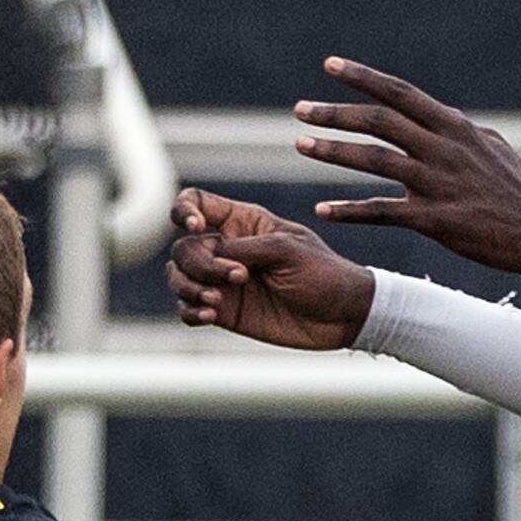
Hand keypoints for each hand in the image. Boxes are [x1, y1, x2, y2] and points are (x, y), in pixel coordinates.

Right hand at [165, 190, 374, 350]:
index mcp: (243, 222)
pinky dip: (188, 311)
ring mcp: (222, 281)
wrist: (343, 316)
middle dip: (200, 264)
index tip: (198, 228)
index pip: (196, 203)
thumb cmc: (323, 274)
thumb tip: (205, 254)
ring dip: (188, 288)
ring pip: (178, 277)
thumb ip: (243, 249)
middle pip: (184, 247)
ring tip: (214, 303)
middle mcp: (227, 249)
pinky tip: (208, 317)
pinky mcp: (223, 311)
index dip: (184, 211)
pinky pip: (187, 308)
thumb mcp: (287, 250)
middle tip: (237, 278)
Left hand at [289, 57, 520, 276]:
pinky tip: (323, 211)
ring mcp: (438, 183)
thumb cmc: (520, 190)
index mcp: (454, 127)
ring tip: (299, 146)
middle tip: (299, 109)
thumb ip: (461, 132)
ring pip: (374, 160)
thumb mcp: (493, 147)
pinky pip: (383, 212)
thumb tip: (441, 118)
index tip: (331, 65)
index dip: (363, 78)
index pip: (401, 93)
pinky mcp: (436, 219)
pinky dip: (351, 211)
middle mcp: (442, 148)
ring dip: (333, 152)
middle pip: (379, 121)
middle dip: (335, 112)